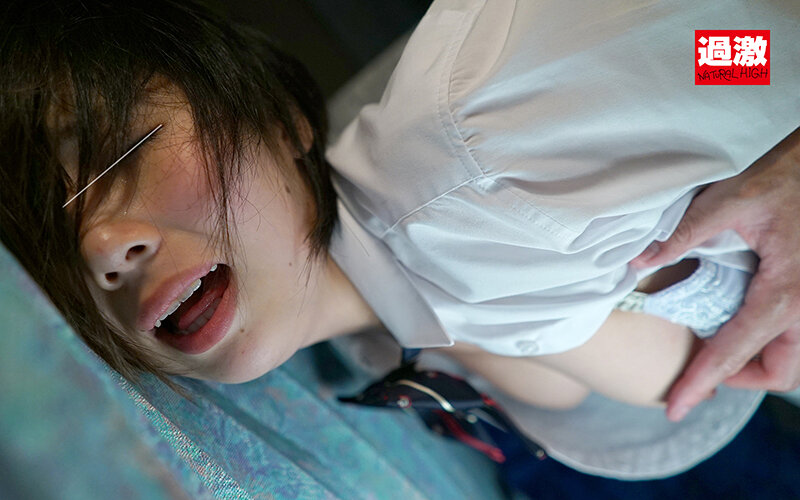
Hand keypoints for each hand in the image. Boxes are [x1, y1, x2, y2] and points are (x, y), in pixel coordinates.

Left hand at [631, 126, 799, 421]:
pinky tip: (746, 324)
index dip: (700, 382)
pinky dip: (772, 344)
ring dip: (760, 363)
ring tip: (722, 347)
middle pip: (779, 373)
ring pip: (794, 360)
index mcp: (785, 292)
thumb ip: (683, 234)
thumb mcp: (729, 200)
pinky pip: (797, 338)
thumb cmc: (784, 177)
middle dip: (739, 378)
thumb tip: (637, 261)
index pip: (734, 352)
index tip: (674, 407)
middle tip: (702, 366)